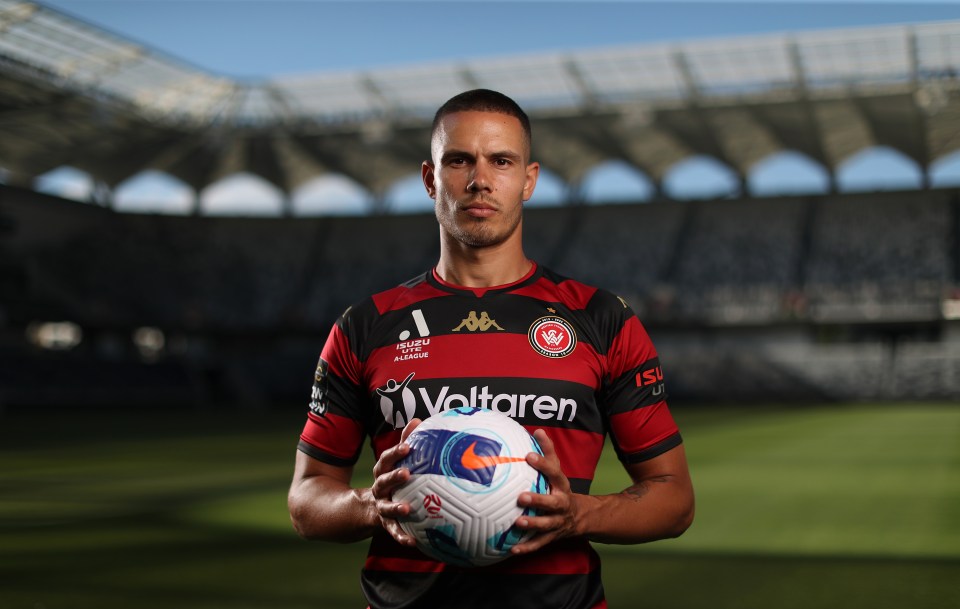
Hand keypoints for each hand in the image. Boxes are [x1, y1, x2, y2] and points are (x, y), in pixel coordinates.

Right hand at [370, 417, 421, 546]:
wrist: (360, 509)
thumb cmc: (387, 480)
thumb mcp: (392, 463)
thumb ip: (404, 442)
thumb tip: (417, 420)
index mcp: (382, 472)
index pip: (386, 460)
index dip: (396, 452)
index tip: (408, 446)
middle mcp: (379, 489)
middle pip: (383, 481)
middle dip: (393, 476)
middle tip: (407, 473)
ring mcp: (380, 507)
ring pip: (386, 507)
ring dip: (395, 508)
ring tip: (407, 509)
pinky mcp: (384, 524)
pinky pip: (393, 531)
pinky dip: (401, 537)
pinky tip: (413, 543)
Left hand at [510, 428, 581, 554]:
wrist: (580, 517)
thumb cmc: (559, 488)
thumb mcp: (557, 471)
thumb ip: (548, 452)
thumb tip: (538, 430)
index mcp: (561, 486)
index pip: (555, 472)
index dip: (543, 464)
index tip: (528, 456)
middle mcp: (561, 504)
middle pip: (552, 503)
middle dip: (538, 500)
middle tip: (521, 496)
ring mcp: (558, 522)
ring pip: (546, 525)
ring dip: (533, 524)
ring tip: (518, 523)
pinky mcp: (552, 537)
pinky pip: (539, 544)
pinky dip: (527, 548)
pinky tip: (512, 550)